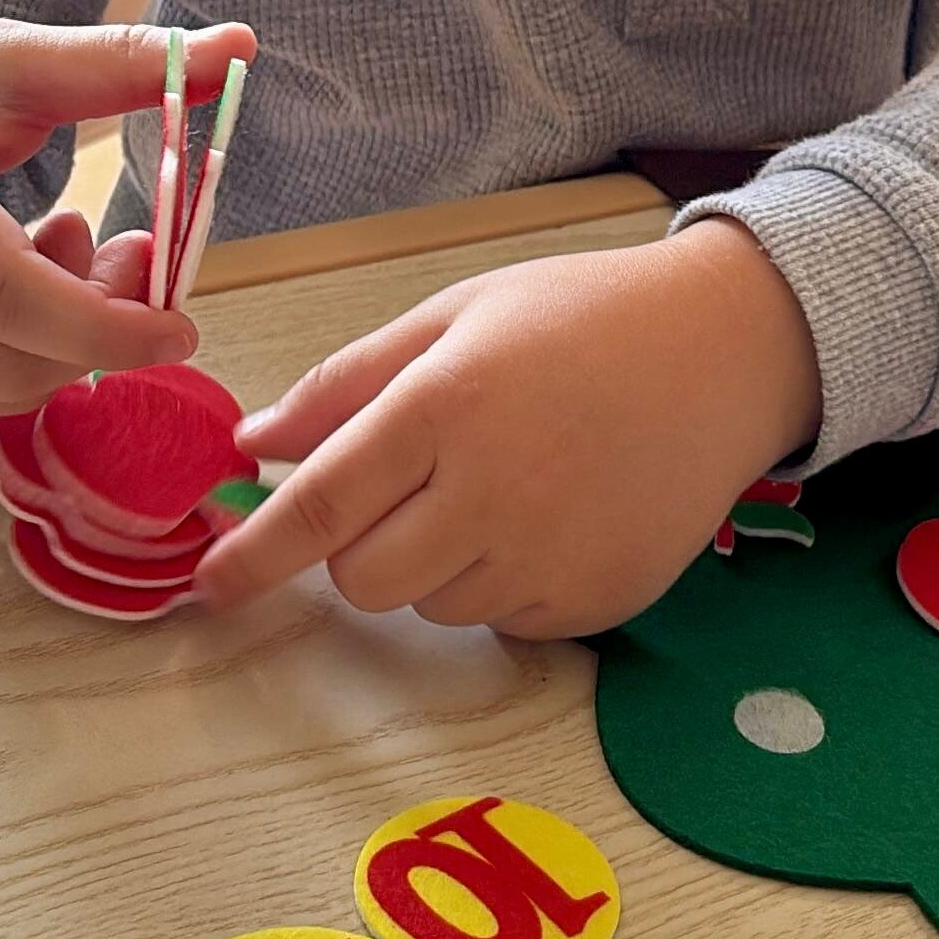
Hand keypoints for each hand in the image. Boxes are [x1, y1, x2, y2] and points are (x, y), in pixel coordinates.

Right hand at [0, 12, 253, 415]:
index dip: (105, 326)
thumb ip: (118, 63)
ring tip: (67, 245)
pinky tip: (18, 280)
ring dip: (62, 342)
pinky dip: (18, 356)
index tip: (180, 325)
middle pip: (5, 359)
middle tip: (137, 254)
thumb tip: (240, 44)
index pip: (4, 293)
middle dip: (99, 330)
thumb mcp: (6, 59)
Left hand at [196, 220, 823, 637]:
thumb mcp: (456, 316)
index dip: (254, 556)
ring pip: (434, 606)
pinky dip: (504, 584)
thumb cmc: (583, 319)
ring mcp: (550, 558)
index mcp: (444, 408)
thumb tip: (255, 446)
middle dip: (359, 549)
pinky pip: (506, 623)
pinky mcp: (597, 602)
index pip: (320, 507)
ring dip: (437, 564)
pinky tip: (551, 515)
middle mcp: (493, 494)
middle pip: (366, 581)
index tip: (209, 584)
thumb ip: (347, 385)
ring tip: (503, 484)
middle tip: (408, 488)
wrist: (730, 353)